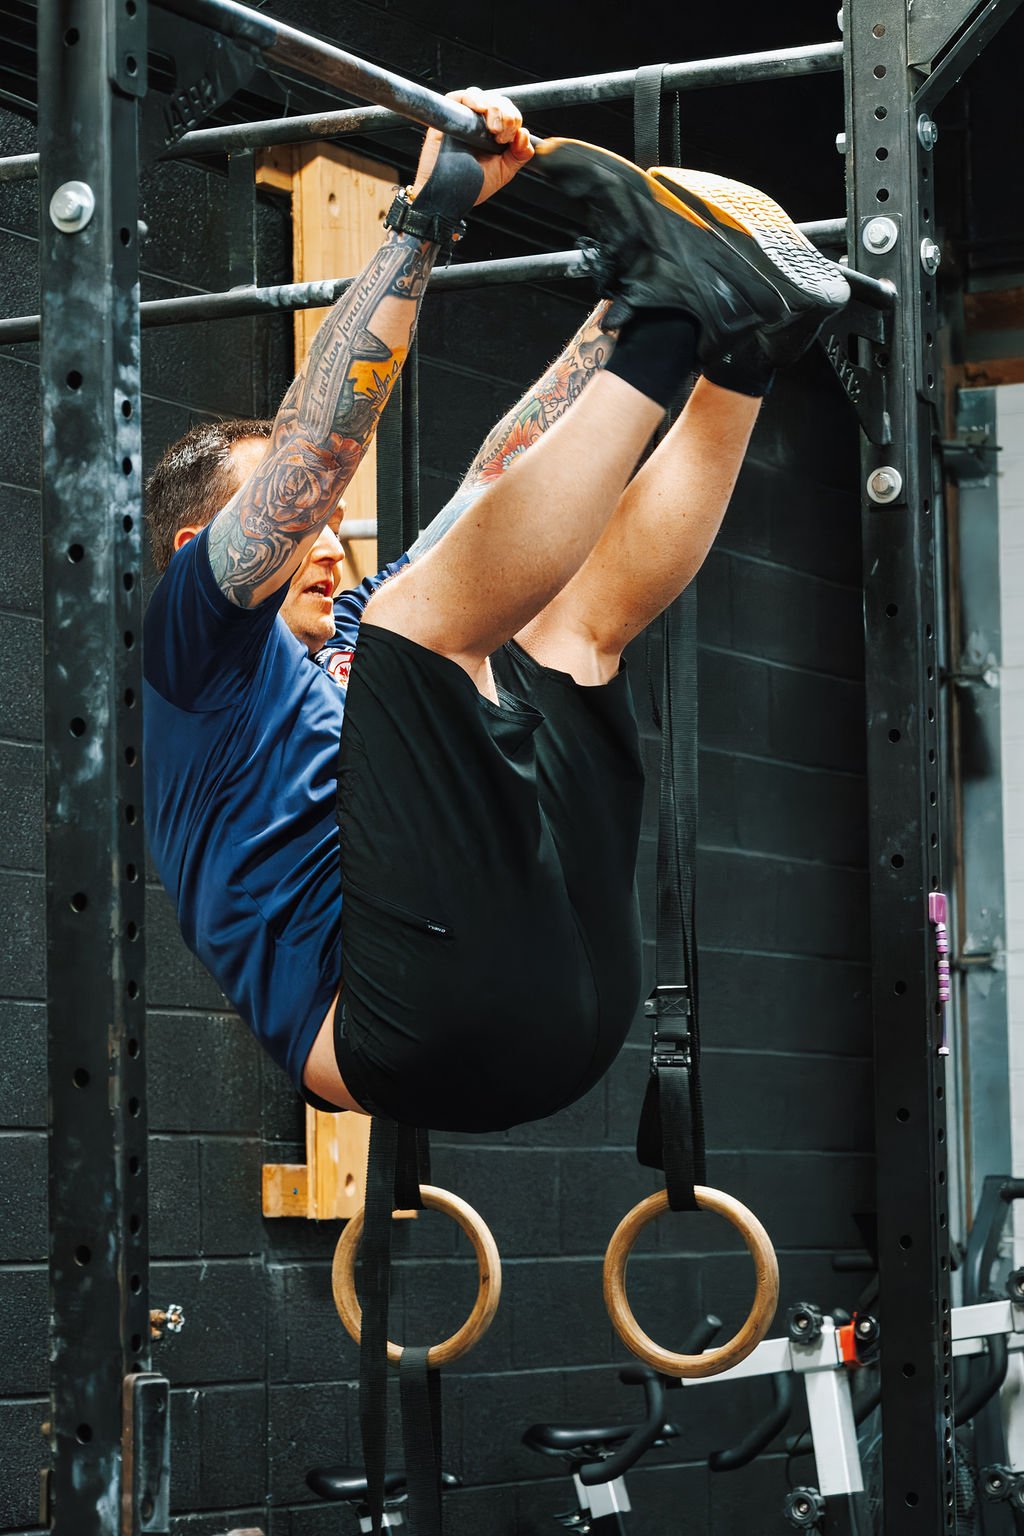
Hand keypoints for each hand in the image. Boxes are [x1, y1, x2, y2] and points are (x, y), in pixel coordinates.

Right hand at [411, 87, 532, 207]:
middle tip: (502, 138)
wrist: (449, 197)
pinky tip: (480, 109)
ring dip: (494, 108)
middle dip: (507, 116)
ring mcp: (463, 119)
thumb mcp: (504, 171)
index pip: (509, 112)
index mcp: (492, 134)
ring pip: (483, 97)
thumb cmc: (471, 187)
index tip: (510, 141)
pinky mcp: (447, 116)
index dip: (515, 119)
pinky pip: (461, 96)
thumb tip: (524, 134)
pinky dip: (474, 98)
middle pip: (498, 101)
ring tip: (494, 130)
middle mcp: (478, 124)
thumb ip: (519, 154)